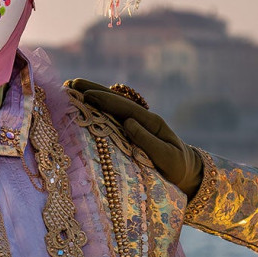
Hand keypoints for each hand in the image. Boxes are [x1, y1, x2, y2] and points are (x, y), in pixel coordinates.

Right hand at [66, 79, 203, 200]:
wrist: (187, 173)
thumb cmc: (177, 168)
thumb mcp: (168, 157)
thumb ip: (149, 141)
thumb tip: (128, 122)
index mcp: (152, 122)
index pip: (125, 107)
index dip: (105, 100)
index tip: (86, 94)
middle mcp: (142, 118)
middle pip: (115, 99)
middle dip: (93, 90)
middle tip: (70, 83)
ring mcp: (135, 123)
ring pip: (111, 105)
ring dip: (92, 95)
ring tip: (70, 87)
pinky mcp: (129, 130)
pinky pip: (111, 116)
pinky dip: (96, 108)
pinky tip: (81, 104)